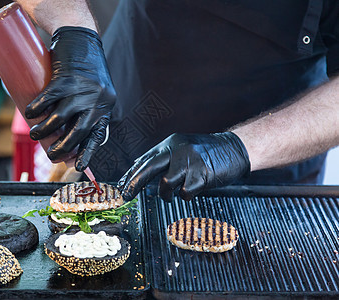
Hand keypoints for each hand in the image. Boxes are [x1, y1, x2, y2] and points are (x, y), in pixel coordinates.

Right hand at [25, 26, 115, 170]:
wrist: (80, 35)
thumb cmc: (83, 68)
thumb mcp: (93, 91)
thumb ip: (84, 110)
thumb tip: (66, 136)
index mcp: (105, 107)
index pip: (98, 136)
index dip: (87, 153)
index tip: (79, 167)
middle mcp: (98, 100)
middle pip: (79, 132)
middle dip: (62, 149)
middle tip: (50, 154)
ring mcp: (83, 89)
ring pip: (61, 118)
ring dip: (44, 131)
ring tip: (34, 134)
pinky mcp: (68, 77)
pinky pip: (50, 98)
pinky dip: (37, 108)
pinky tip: (29, 113)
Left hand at [117, 132, 249, 201]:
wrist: (234, 148)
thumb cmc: (206, 153)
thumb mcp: (181, 149)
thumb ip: (163, 160)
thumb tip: (139, 171)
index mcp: (170, 144)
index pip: (144, 159)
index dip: (131, 174)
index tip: (121, 186)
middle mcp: (178, 150)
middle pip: (149, 167)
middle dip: (134, 183)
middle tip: (126, 195)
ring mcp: (190, 161)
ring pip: (166, 182)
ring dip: (165, 194)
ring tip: (169, 196)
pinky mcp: (202, 173)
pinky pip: (185, 191)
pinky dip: (184, 195)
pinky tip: (188, 192)